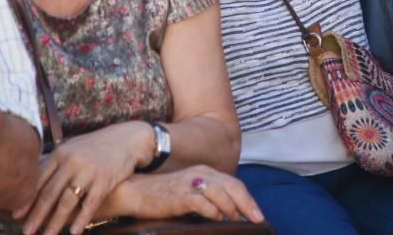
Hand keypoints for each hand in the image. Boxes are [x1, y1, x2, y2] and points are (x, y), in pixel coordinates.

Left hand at [16, 122, 151, 234]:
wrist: (125, 140)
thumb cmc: (94, 146)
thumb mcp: (72, 147)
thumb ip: (54, 162)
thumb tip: (31, 177)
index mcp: (61, 153)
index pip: (39, 179)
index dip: (27, 199)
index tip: (16, 215)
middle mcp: (72, 161)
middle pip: (50, 193)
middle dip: (36, 215)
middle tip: (26, 232)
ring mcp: (88, 171)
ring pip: (67, 201)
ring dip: (55, 222)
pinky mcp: (105, 180)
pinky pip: (90, 204)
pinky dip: (81, 219)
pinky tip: (74, 232)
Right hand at [119, 166, 264, 223]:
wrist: (135, 190)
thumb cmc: (164, 195)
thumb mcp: (190, 191)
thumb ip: (208, 198)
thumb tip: (229, 214)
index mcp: (204, 172)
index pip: (233, 183)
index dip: (248, 199)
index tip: (258, 215)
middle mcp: (199, 174)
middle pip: (231, 186)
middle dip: (247, 203)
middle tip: (257, 219)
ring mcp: (189, 184)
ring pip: (219, 192)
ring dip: (231, 208)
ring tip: (238, 221)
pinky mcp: (178, 196)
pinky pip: (201, 202)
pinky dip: (212, 211)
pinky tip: (217, 218)